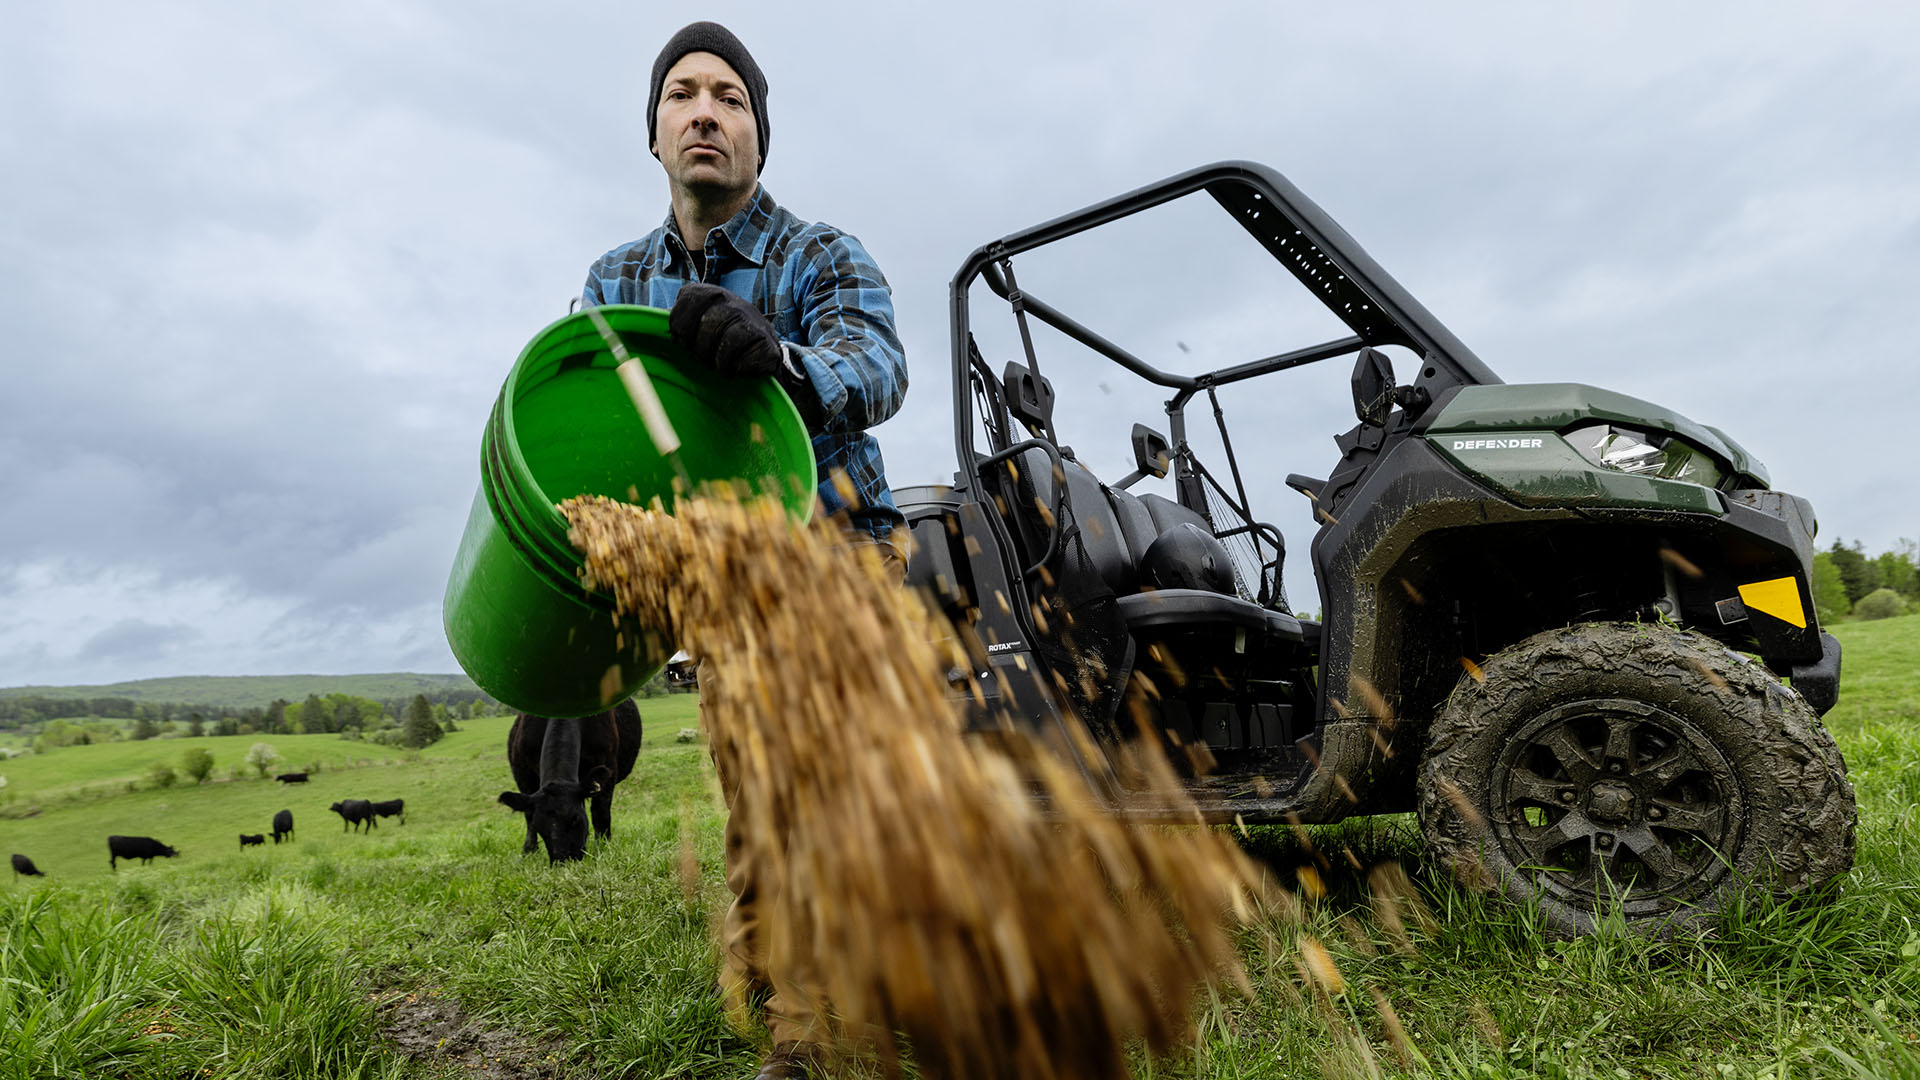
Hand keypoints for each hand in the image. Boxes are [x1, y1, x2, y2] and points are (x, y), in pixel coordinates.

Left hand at [669, 282, 783, 377]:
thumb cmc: (720, 342)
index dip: (681, 328)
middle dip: (701, 351)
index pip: (687, 301)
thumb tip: (649, 318)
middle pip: (707, 325)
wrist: (761, 355)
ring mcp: (754, 321)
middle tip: (705, 359)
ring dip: (720, 363)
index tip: (685, 341)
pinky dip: (738, 370)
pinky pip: (745, 360)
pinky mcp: (769, 344)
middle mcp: (734, 301)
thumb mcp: (698, 324)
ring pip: (728, 343)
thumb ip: (678, 321)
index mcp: (711, 293)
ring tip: (722, 365)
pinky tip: (741, 367)